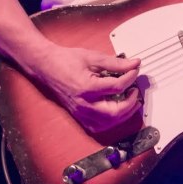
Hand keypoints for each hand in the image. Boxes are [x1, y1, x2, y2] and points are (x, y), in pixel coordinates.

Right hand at [27, 43, 141, 132]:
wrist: (47, 66)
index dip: (130, 78)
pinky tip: (117, 110)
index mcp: (87, 87)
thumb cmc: (66, 60)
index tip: (134, 70)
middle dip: (130, 103)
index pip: (117, 87)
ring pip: (108, 123)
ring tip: (130, 102)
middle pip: (114, 112)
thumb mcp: (93, 57)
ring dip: (123, 114)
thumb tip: (134, 64)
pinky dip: (111, 120)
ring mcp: (81, 112)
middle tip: (135, 92)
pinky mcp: (79, 116)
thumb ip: (116, 63)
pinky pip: (99, 126)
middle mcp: (84, 104)